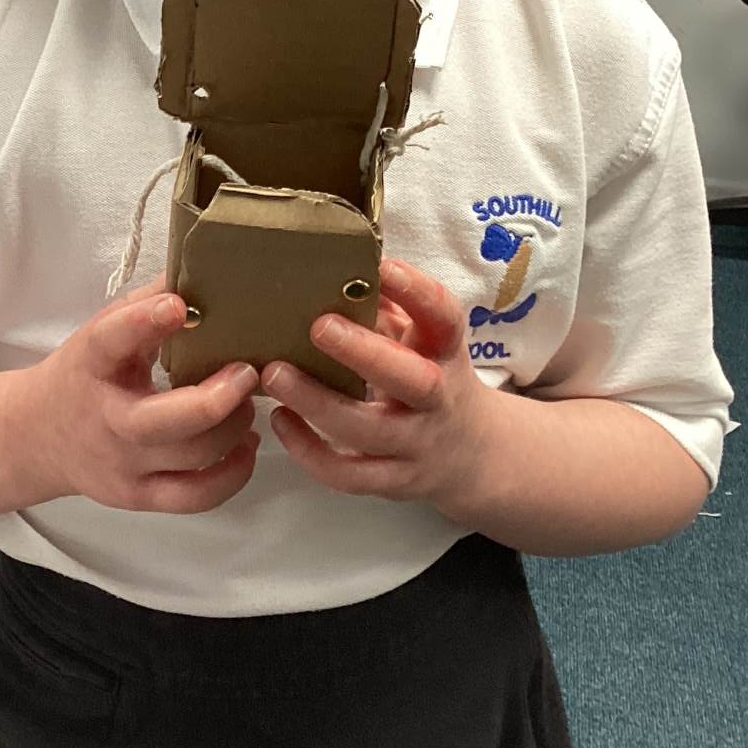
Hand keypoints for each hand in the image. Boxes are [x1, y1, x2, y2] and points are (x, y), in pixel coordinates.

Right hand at [28, 281, 261, 513]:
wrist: (38, 437)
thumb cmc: (86, 373)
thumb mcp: (103, 330)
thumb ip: (149, 302)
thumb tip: (206, 267)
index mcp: (91, 364)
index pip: (109, 341)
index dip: (144, 323)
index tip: (178, 305)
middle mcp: (105, 419)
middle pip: (161, 422)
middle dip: (215, 399)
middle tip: (247, 372)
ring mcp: (122, 465)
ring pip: (191, 457)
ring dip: (234, 427)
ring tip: (247, 403)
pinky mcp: (139, 497)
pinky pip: (196, 496)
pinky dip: (234, 473)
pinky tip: (245, 444)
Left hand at [261, 259, 494, 508]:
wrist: (471, 454)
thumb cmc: (429, 376)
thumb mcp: (421, 338)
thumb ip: (388, 307)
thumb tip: (336, 267)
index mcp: (445, 352)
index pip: (444, 318)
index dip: (417, 292)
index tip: (383, 266)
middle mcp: (438, 399)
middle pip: (413, 381)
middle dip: (365, 354)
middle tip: (318, 326)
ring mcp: (417, 444)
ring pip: (370, 432)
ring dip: (319, 403)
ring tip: (276, 374)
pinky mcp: (394, 481)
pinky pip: (350, 476)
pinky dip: (311, 452)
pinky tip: (281, 421)